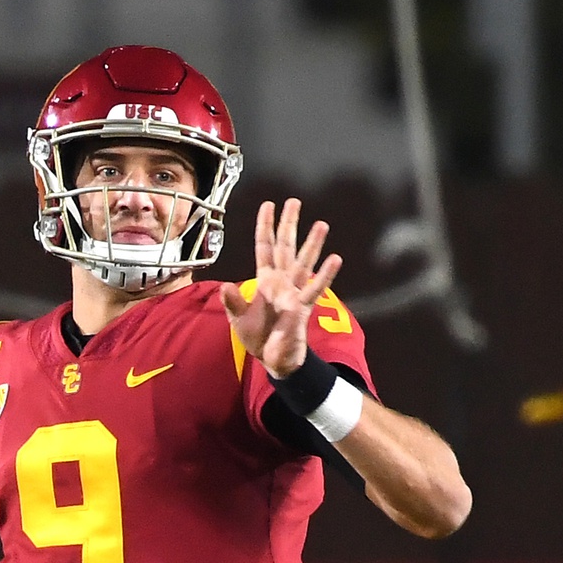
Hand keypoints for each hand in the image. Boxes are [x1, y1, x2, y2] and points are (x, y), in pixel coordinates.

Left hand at [220, 198, 342, 376]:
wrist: (274, 360)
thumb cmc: (258, 338)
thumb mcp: (238, 320)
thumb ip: (232, 302)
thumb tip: (226, 285)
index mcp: (265, 281)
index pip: (265, 248)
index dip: (265, 227)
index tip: (268, 205)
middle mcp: (281, 282)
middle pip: (286, 247)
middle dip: (289, 224)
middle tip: (295, 201)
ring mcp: (294, 292)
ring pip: (304, 263)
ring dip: (312, 244)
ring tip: (321, 224)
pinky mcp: (303, 308)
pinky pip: (315, 289)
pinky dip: (325, 275)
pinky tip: (336, 259)